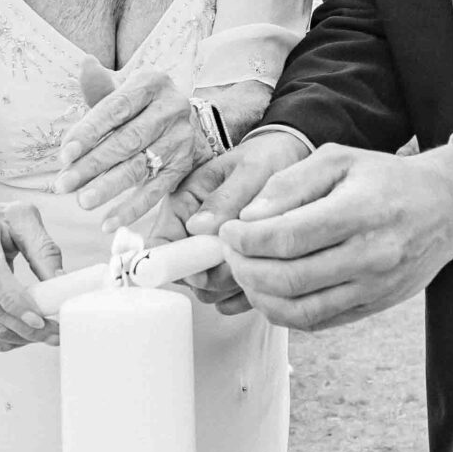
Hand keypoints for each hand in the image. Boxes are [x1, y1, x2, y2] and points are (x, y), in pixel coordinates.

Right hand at [0, 200, 63, 350]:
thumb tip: (60, 282)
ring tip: (49, 335)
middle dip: (24, 324)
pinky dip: (8, 337)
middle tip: (55, 332)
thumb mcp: (21, 218)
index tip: (38, 317)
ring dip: (20, 335)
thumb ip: (42, 247)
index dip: (13, 298)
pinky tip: (28, 333)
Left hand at [56, 68, 207, 229]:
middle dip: (92, 165)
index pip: (116, 108)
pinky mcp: (183, 166)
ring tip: (82, 202)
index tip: (64, 154)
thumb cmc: (139, 104)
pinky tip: (108, 223)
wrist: (185, 120)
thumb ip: (101, 85)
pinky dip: (131, 209)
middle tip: (64, 184)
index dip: (89, 131)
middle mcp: (172, 108)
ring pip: (140, 166)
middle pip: (127, 140)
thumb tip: (86, 65)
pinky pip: (155, 191)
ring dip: (109, 187)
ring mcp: (181, 139)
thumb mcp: (123, 89)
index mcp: (153, 82)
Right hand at [176, 128, 313, 312]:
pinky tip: (267, 273)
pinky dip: (247, 291)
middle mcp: (191, 229)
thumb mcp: (250, 170)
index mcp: (184, 203)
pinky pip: (229, 293)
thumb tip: (197, 227)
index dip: (178, 264)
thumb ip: (226, 198)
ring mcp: (209, 249)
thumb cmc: (267, 157)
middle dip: (214, 276)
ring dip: (232, 284)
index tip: (206, 270)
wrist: (292, 157)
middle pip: (186, 274)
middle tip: (247, 260)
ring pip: (208, 288)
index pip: (160, 244)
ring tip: (262, 262)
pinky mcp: (230, 263)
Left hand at [217, 142, 452, 331]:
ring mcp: (374, 287)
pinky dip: (284, 312)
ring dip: (259, 296)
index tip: (227, 232)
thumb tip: (250, 217)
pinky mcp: (374, 306)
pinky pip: (318, 322)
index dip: (245, 240)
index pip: (287, 237)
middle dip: (244, 268)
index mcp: (360, 212)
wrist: (447, 207)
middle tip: (230, 252)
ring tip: (246, 273)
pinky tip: (270, 291)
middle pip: (287, 279)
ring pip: (299, 310)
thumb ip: (290, 184)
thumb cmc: (389, 179)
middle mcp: (370, 255)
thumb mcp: (340, 160)